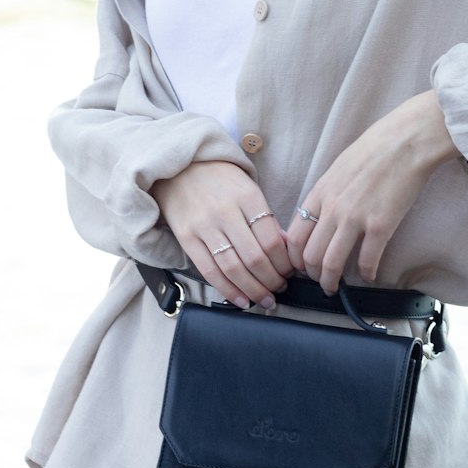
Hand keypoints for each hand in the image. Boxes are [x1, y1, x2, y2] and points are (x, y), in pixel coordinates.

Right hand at [151, 162, 292, 308]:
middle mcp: (226, 212)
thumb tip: (285, 248)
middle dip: (272, 280)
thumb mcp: (248, 188)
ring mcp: (204, 226)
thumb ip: (266, 217)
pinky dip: (228, 290)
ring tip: (265, 299)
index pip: (272, 240)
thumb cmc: (219, 178)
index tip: (290, 272)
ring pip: (233, 268)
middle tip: (280, 289)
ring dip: (253, 290)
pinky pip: (209, 271)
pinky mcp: (187, 238)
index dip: (285, 263)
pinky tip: (241, 300)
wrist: (178, 166)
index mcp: (248, 197)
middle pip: (255, 258)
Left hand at [285, 91, 455, 293]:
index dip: (294, 258)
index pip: (294, 236)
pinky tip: (370, 276)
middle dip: (311, 274)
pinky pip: (367, 261)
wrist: (406, 141)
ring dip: (331, 282)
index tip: (301, 266)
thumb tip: (321, 214)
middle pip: (309, 255)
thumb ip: (326, 193)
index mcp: (319, 193)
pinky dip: (366, 275)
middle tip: (318, 281)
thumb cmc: (375, 149)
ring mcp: (355, 218)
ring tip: (335, 288)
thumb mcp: (338, 168)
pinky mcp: (380, 226)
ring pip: (331, 264)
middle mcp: (332, 208)